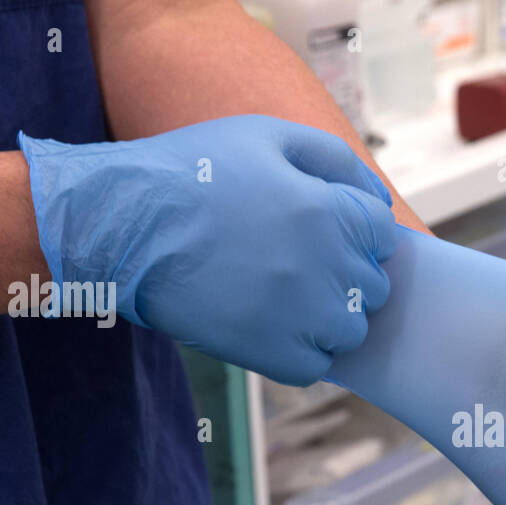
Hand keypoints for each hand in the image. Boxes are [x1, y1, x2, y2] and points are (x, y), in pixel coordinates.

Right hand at [19, 114, 396, 384]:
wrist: (123, 225)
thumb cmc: (191, 172)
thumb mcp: (266, 138)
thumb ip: (334, 161)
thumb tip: (377, 200)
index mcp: (328, 210)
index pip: (382, 234)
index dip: (355, 232)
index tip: (320, 232)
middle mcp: (325, 264)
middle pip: (372, 286)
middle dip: (345, 275)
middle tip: (294, 264)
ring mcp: (301, 314)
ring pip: (350, 330)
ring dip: (328, 318)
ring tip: (283, 297)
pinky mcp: (271, 353)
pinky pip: (316, 365)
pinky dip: (301, 352)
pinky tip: (269, 325)